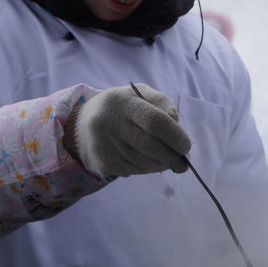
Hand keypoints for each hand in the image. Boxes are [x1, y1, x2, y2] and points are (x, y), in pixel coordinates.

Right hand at [64, 83, 190, 178]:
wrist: (81, 126)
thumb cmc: (120, 108)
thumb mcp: (139, 95)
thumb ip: (162, 104)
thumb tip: (178, 127)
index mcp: (123, 102)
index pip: (155, 121)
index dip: (176, 136)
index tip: (186, 146)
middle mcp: (111, 124)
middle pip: (152, 147)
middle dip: (173, 157)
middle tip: (184, 163)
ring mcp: (105, 146)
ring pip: (145, 163)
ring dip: (161, 164)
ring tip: (165, 160)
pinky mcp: (103, 164)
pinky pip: (135, 171)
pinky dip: (147, 169)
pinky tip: (145, 160)